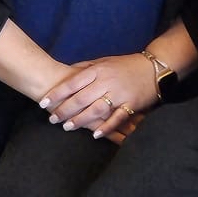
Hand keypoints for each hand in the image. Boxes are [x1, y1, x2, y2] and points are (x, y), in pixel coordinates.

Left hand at [41, 54, 158, 139]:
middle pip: (81, 98)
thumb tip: (67, 72)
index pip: (72, 83)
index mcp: (98, 70)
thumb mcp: (104, 61)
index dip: (57, 94)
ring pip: (96, 109)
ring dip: (80, 120)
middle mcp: (107, 82)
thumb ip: (86, 68)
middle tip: (52, 119)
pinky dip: (106, 127)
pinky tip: (95, 134)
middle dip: (64, 110)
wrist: (153, 67)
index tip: (44, 103)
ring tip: (67, 127)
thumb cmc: (126, 65)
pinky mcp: (131, 104)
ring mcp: (119, 94)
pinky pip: (117, 118)